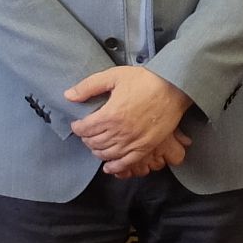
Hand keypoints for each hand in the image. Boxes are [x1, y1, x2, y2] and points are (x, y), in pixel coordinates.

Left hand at [67, 66, 194, 175]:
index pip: (85, 128)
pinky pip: (126, 162)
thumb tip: (68, 95)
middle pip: (94, 142)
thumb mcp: (114, 76)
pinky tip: (108, 167)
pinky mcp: (145, 147)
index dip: (78, 127)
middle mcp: (119, 132)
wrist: (173, 88)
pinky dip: (115, 167)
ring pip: (107, 154)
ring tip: (95, 145)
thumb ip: (89, 86)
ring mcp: (133, 141)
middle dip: (86, 139)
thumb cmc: (145, 80)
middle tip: (86, 133)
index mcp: (109, 115)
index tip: (77, 124)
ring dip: (97, 151)